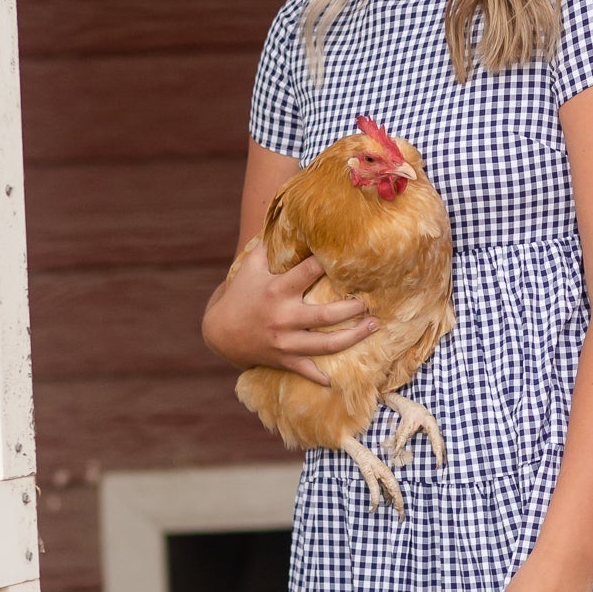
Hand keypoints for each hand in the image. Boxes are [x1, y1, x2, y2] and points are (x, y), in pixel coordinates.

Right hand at [202, 239, 378, 386]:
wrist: (219, 333)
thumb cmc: (240, 294)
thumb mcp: (250, 266)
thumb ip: (269, 244)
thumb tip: (283, 213)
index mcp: (277, 289)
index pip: (308, 272)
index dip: (328, 264)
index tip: (351, 258)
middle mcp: (283, 316)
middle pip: (325, 315)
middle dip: (351, 308)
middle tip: (369, 302)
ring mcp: (284, 341)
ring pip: (324, 344)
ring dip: (352, 337)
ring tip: (373, 326)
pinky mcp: (283, 359)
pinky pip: (306, 370)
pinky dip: (320, 376)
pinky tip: (336, 378)